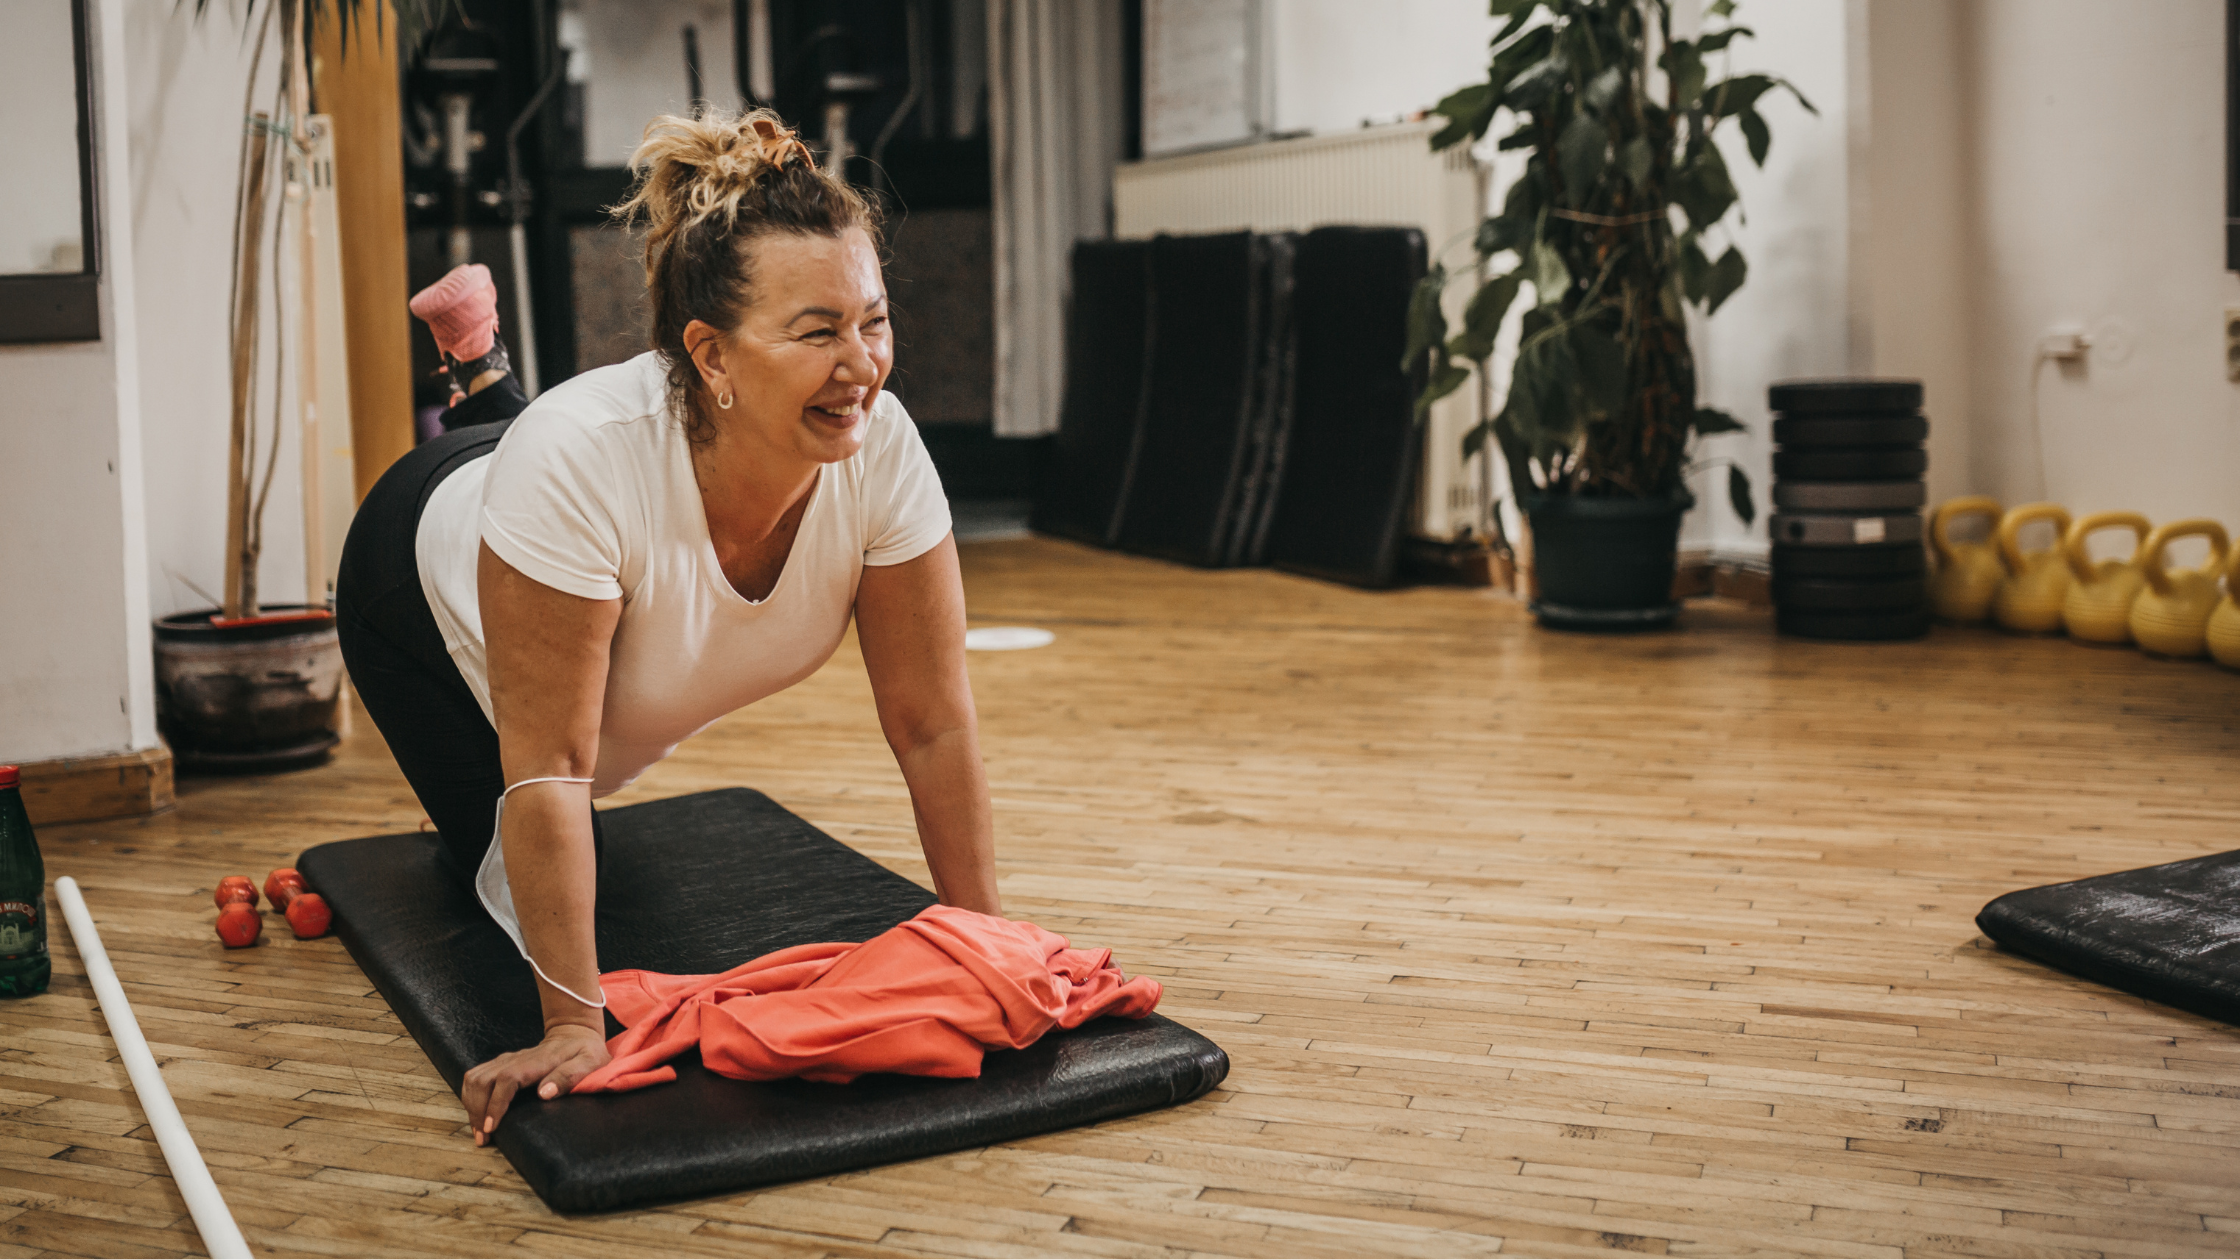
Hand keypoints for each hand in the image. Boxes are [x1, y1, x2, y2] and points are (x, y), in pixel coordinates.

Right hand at [461, 1022, 608, 1145]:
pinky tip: (477, 1114)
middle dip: (477, 1111)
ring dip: (471, 1105)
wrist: (574, 1033)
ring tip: (479, 1130)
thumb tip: (544, 1094)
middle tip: (483, 1138)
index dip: (495, 1104)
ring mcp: (505, 1060)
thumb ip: (569, 1076)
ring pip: (474, 1078)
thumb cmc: (585, 1051)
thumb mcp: (589, 1062)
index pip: (506, 1080)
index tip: (491, 1127)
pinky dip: (470, 1096)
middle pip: (483, 1080)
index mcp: (535, 1062)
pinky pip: (475, 1077)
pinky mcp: (501, 1064)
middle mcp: (515, 1059)